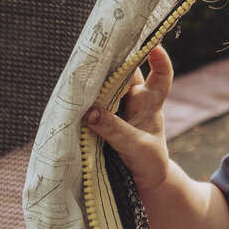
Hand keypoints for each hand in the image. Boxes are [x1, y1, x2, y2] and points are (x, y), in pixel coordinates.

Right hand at [83, 45, 173, 190]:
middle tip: (98, 46)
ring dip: (93, 78)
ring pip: (104, 86)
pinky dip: (80, 98)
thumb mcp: (137, 147)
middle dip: (113, 58)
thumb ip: (115, 129)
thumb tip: (88, 111)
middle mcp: (132, 100)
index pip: (160, 77)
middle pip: (125, 73)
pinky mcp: (97, 121)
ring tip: (79, 66)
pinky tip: (68, 92)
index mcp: (150, 103)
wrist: (139, 182)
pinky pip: (88, 105)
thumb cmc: (148, 161)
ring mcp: (114, 109)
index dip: (160, 61)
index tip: (155, 47)